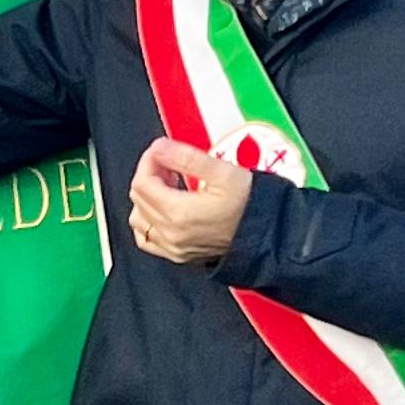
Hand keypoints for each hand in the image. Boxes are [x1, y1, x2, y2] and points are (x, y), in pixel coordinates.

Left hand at [128, 137, 251, 266]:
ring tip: (169, 185)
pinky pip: (147, 239)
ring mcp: (172, 248)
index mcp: (178, 213)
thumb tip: (160, 148)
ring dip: (147, 197)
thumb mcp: (222, 172)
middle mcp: (171, 234)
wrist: (266, 235)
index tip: (161, 150)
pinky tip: (164, 209)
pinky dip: (148, 221)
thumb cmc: (250, 206)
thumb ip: (186, 157)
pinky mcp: (178, 256)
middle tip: (169, 163)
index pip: (142, 182)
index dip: (149, 161)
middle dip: (150, 174)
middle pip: (139, 198)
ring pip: (138, 219)